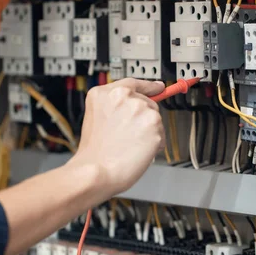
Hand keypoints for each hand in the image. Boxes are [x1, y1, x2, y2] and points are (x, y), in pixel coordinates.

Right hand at [68, 78, 165, 196]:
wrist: (96, 171)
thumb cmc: (94, 153)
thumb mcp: (96, 118)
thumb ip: (115, 108)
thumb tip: (137, 107)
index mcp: (104, 94)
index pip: (132, 83)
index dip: (148, 87)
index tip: (158, 87)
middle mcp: (123, 97)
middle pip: (148, 102)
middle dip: (144, 119)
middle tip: (130, 136)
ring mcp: (140, 109)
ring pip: (155, 119)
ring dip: (149, 132)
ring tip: (130, 145)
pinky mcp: (154, 124)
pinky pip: (161, 135)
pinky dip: (155, 145)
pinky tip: (138, 151)